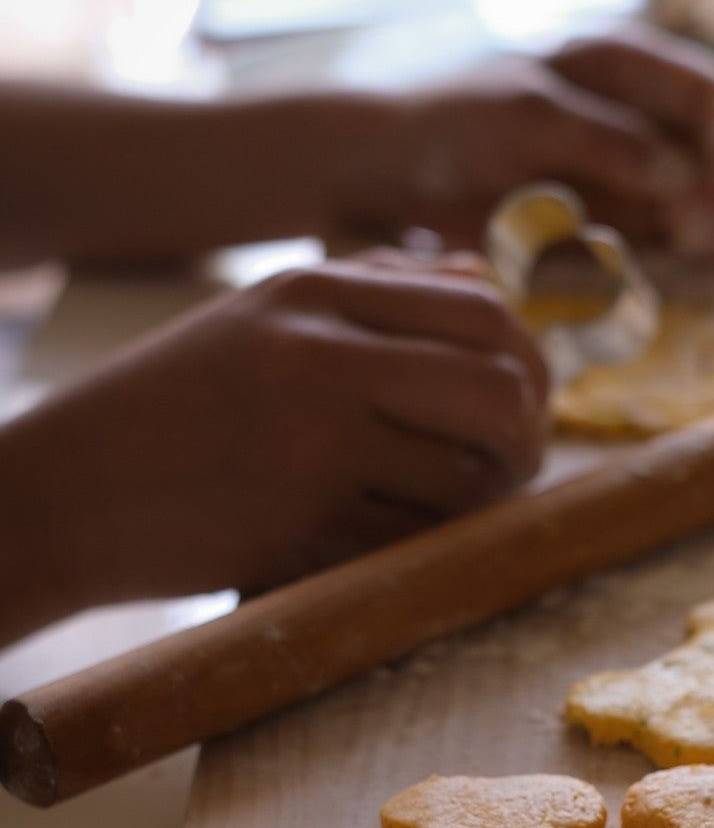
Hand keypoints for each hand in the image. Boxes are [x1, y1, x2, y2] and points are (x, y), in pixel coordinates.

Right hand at [0, 259, 547, 643]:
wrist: (67, 489)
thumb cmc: (172, 406)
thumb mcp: (262, 318)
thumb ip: (375, 292)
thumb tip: (482, 282)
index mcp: (315, 293)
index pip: (485, 310)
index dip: (531, 364)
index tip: (526, 403)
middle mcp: (320, 356)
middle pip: (500, 390)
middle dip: (527, 438)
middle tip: (512, 466)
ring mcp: (313, 445)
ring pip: (469, 477)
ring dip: (483, 502)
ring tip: (454, 505)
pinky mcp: (301, 527)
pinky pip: (414, 541)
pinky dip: (422, 546)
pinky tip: (392, 536)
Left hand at [375, 22, 713, 259]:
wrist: (394, 174)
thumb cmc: (452, 125)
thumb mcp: (523, 119)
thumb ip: (602, 142)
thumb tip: (680, 180)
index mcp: (631, 68)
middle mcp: (643, 121)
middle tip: (704, 244)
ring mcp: (632, 179)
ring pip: (706, 214)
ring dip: (706, 243)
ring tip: (680, 261)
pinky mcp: (612, 230)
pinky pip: (663, 254)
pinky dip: (669, 269)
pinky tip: (653, 277)